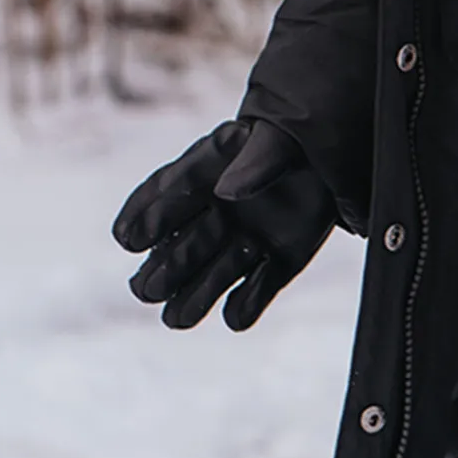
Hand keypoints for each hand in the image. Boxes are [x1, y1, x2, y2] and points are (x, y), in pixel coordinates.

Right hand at [112, 118, 334, 329]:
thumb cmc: (293, 143)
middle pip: (185, 244)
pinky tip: (237, 315)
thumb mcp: (281, 139)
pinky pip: (259, 289)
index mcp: (210, 168)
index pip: (171, 191)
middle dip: (167, 267)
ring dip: (196, 296)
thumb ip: (256, 160)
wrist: (329, 158)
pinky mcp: (278, 262)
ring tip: (176, 319)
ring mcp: (247, 239)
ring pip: (215, 273)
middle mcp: (220, 210)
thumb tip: (226, 192)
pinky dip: (248, 304)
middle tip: (147, 290)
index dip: (149, 216)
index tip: (128, 240)